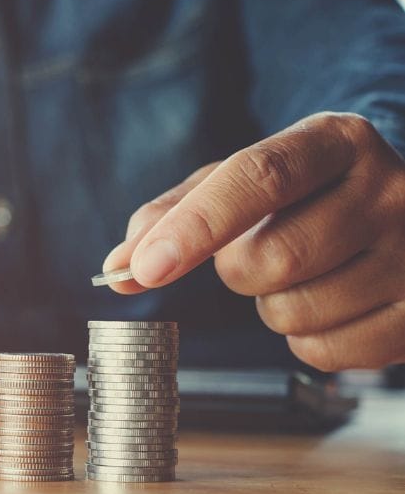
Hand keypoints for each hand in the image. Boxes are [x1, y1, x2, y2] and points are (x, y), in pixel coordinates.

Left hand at [104, 112, 404, 370]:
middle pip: (272, 258)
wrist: (399, 213)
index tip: (146, 267)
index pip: (259, 178)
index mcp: (334, 141)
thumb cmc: (302, 196)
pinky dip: (304, 340)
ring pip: (294, 313)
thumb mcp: (239, 184)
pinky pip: (326, 353)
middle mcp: (388, 189)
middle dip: (236, 271)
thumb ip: (172, 216)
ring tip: (300, 276)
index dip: (196, 226)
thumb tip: (117, 268)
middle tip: (254, 255)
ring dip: (270, 307)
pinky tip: (327, 305)